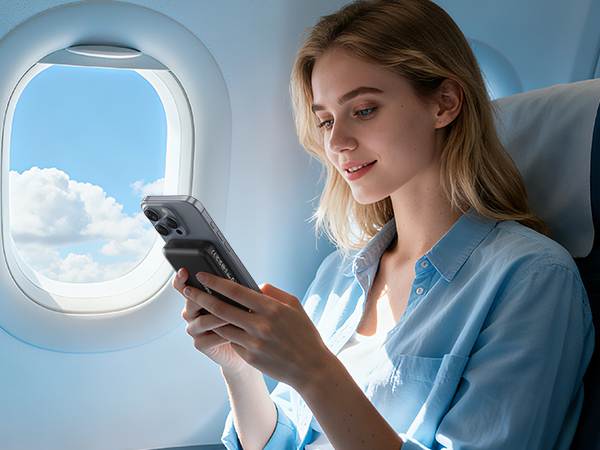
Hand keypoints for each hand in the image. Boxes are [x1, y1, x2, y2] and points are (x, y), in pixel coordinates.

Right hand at [175, 269, 248, 372]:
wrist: (244, 345)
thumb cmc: (241, 320)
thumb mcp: (240, 302)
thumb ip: (240, 292)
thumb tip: (257, 285)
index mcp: (198, 299)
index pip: (184, 287)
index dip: (181, 279)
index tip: (184, 271)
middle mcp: (192, 313)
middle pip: (192, 302)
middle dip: (206, 298)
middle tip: (219, 296)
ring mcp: (195, 329)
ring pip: (202, 321)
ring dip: (219, 319)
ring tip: (234, 318)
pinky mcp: (200, 344)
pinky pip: (209, 339)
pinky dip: (222, 336)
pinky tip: (233, 335)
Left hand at [179, 270, 333, 388]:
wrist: (311, 368)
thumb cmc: (304, 334)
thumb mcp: (294, 305)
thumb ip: (273, 293)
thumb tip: (254, 287)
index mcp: (271, 308)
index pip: (236, 291)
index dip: (215, 282)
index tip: (202, 275)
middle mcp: (260, 325)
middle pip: (221, 308)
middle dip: (201, 297)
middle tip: (188, 291)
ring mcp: (253, 343)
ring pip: (222, 326)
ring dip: (209, 317)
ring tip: (200, 309)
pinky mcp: (249, 357)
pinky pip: (232, 341)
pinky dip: (226, 333)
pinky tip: (222, 327)